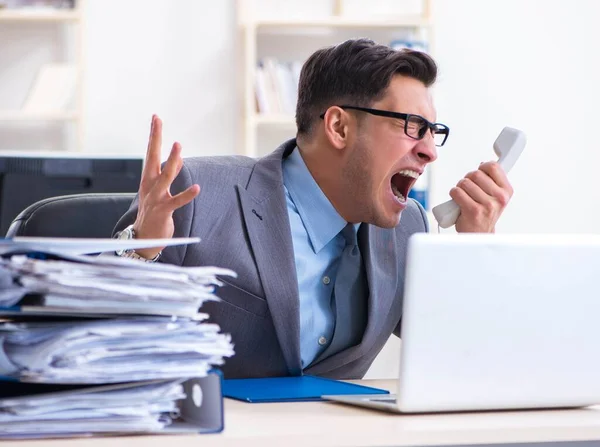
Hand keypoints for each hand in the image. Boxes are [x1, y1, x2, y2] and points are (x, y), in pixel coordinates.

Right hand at [133, 115, 199, 258]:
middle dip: (155, 139)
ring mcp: (156, 198)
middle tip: (158, 121)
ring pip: (165, 176)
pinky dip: (187, 195)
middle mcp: (150, 185)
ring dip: (172, 161)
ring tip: (179, 146)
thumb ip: (169, 175)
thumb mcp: (158, 191)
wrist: (144, 238)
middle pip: (152, 158)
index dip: (154, 135)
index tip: (156, 118)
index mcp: (148, 179)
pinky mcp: (163, 211)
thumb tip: (179, 159)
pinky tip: (197, 188)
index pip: (151, 153)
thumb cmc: (153, 212)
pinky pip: (177, 201)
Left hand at [449, 161, 512, 232]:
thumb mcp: (495, 196)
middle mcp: (499, 198)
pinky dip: (453, 194)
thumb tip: (484, 164)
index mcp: (506, 191)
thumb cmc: (484, 213)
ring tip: (463, 196)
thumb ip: (492, 181)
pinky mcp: (473, 211)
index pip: (494, 167)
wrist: (479, 233)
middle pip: (476, 174)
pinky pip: (457, 192)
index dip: (482, 168)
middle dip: (467, 179)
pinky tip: (457, 201)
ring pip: (464, 183)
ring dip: (459, 187)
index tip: (479, 173)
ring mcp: (487, 205)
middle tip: (468, 188)